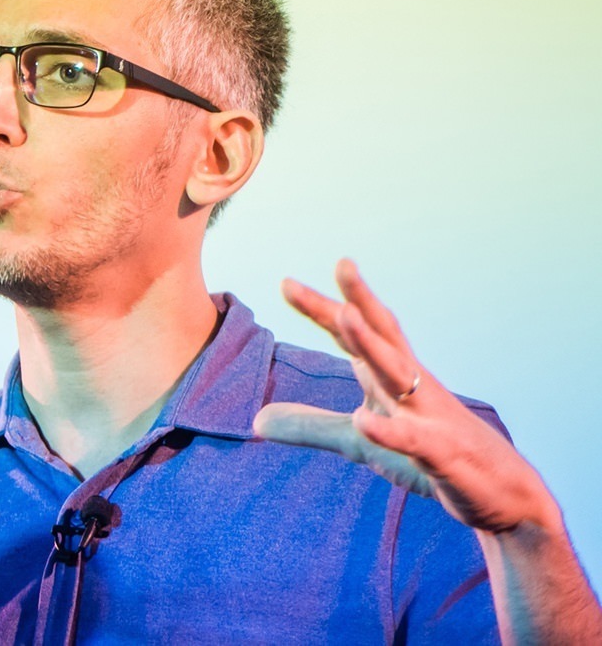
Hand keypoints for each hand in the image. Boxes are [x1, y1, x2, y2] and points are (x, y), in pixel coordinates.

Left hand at [251, 258, 556, 534]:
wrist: (506, 497)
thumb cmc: (433, 456)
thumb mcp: (361, 442)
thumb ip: (311, 426)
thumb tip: (256, 419)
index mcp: (392, 380)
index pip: (357, 336)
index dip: (326, 308)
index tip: (287, 282)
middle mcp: (412, 388)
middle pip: (382, 338)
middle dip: (358, 303)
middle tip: (342, 264)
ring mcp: (430, 418)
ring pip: (398, 375)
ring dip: (372, 345)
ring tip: (345, 317)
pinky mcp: (444, 457)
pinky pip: (415, 441)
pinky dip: (390, 432)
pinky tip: (367, 424)